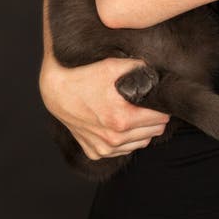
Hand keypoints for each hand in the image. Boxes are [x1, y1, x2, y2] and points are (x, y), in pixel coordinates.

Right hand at [40, 53, 170, 159]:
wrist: (56, 91)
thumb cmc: (84, 77)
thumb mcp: (113, 66)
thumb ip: (139, 67)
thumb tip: (157, 71)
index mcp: (121, 119)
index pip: (161, 119)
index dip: (163, 107)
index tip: (160, 99)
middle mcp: (113, 138)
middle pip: (154, 132)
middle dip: (156, 118)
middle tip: (149, 104)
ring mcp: (104, 148)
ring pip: (141, 143)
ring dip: (143, 130)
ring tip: (136, 113)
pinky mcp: (95, 152)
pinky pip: (123, 150)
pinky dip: (127, 140)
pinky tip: (121, 124)